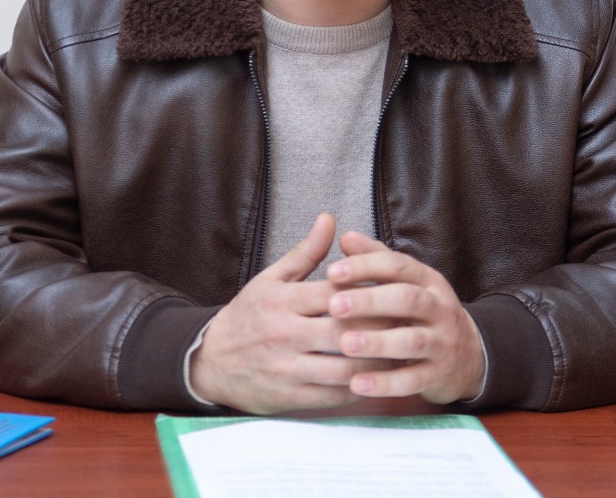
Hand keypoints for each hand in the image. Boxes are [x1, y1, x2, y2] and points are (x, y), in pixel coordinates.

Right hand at [189, 214, 390, 413]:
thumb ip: (305, 253)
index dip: (370, 292)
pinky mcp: (289, 396)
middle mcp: (284, 334)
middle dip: (379, 329)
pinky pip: (332, 396)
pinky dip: (358, 389)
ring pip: (343, 369)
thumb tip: (329, 219)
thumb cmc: (247, 316)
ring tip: (398, 353)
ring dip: (375, 364)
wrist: (209, 361)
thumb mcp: (271, 279)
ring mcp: (287, 368)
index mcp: (283, 300)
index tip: (396, 291)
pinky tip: (376, 379)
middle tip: (407, 324)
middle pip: (344, 331)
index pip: (336, 293)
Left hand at [327, 231, 485, 403]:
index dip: (366, 266)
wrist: (470, 357)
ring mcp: (441, 343)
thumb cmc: (424, 315)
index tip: (332, 271)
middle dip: (370, 301)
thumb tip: (346, 237)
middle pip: (407, 299)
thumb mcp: (408, 283)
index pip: (398, 266)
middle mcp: (439, 308)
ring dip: (378, 342)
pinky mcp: (438, 375)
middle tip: (334, 305)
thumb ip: (377, 260)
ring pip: (412, 340)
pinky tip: (357, 384)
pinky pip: (412, 380)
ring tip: (346, 344)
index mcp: (428, 281)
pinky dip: (385, 383)